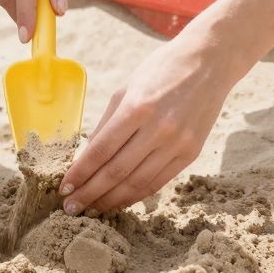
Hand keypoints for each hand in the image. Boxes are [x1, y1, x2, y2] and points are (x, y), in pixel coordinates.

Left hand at [59, 34, 234, 213]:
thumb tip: (87, 157)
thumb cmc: (161, 70)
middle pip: (117, 172)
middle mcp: (159, 129)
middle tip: (71, 208)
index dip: (80, 173)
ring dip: (111, 200)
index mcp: (137, 107)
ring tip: (91, 209)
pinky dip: (136, 195)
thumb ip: (107, 123)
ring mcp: (177, 144)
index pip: (101, 150)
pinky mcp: (191, 154)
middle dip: (90, 193)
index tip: (64, 188)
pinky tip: (119, 201)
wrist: (209, 62)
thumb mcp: (127, 87)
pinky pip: (158, 182)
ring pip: (138, 183)